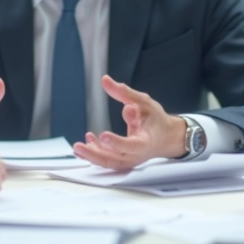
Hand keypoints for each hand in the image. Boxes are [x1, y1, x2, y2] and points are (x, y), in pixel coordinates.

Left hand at [72, 75, 186, 169]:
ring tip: (77, 147)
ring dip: (91, 155)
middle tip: (78, 146)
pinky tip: (88, 140)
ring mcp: (128, 160)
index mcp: (145, 142)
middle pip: (114, 159)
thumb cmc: (156, 120)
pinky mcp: (122, 160)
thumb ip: (124, 92)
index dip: (117, 143)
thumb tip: (105, 80)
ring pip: (107, 162)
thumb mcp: (144, 102)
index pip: (131, 145)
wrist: (165, 138)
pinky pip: (107, 159)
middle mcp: (136, 155)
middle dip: (94, 154)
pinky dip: (95, 151)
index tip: (103, 135)